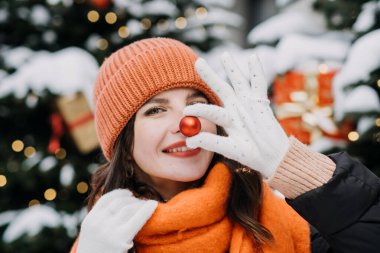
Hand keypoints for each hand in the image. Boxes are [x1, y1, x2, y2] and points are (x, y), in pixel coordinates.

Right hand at [76, 189, 157, 252]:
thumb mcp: (92, 235)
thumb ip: (102, 220)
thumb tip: (121, 204)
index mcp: (89, 221)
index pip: (106, 199)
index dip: (119, 193)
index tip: (129, 193)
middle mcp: (98, 223)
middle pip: (119, 202)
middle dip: (132, 199)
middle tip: (141, 201)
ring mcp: (109, 230)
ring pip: (129, 207)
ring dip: (139, 204)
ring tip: (147, 205)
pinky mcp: (121, 239)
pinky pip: (138, 218)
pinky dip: (147, 209)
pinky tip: (154, 204)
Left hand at [184, 53, 288, 177]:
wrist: (274, 158)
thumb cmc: (253, 154)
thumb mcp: (230, 149)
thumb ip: (211, 143)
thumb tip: (189, 140)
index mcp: (228, 120)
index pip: (210, 109)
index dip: (199, 108)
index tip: (186, 109)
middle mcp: (237, 109)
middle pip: (221, 89)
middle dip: (210, 76)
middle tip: (198, 62)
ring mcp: (249, 105)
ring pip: (239, 83)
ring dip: (232, 68)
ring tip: (225, 55)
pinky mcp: (262, 104)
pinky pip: (258, 84)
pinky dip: (256, 71)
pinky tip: (253, 57)